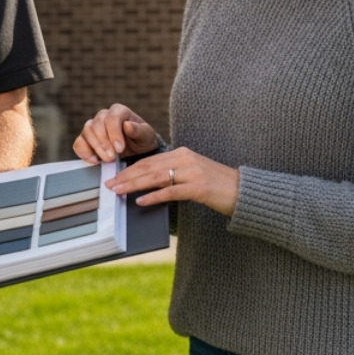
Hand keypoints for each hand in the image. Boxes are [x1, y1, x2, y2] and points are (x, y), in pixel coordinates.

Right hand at [74, 103, 159, 163]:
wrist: (137, 150)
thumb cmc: (141, 140)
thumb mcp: (146, 136)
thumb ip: (139, 130)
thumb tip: (127, 125)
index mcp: (119, 111)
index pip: (112, 117)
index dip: (114, 133)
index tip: (120, 149)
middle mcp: (103, 116)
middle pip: (97, 124)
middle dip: (104, 143)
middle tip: (112, 157)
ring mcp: (93, 127)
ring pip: (87, 132)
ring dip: (95, 147)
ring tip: (106, 160)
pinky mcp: (86, 139)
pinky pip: (78, 143)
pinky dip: (84, 152)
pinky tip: (95, 160)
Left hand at [106, 147, 239, 216]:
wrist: (244, 191)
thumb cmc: (217, 186)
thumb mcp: (192, 174)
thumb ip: (172, 174)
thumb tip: (147, 185)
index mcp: (182, 153)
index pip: (150, 160)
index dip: (130, 168)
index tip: (115, 175)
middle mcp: (185, 159)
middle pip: (149, 166)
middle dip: (126, 176)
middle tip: (109, 184)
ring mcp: (192, 172)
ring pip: (155, 177)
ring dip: (133, 185)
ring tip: (118, 191)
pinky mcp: (199, 188)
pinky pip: (171, 191)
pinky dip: (154, 196)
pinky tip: (141, 201)